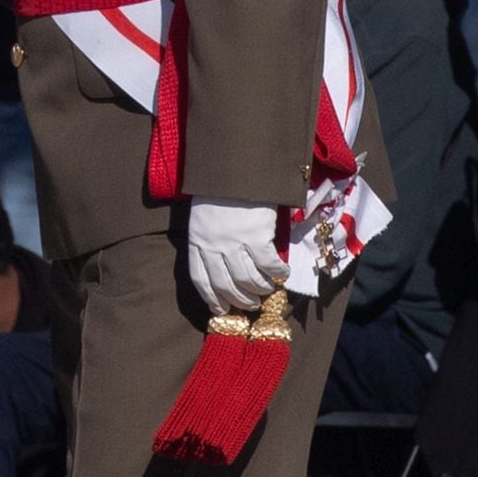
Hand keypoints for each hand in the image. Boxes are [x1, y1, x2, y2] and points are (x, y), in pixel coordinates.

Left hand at [186, 197, 287, 315]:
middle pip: (225, 284)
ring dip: (259, 290)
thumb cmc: (220, 189)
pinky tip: (281, 274)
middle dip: (238, 300)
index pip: (200, 278)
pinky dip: (276, 274)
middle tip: (249, 305)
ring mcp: (234, 242)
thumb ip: (209, 238)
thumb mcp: (204, 214)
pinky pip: (268, 266)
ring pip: (248, 280)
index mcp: (196, 239)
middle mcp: (212, 244)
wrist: (236, 167)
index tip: (220, 310)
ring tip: (265, 291)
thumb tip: (224, 264)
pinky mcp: (256, 237)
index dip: (211, 298)